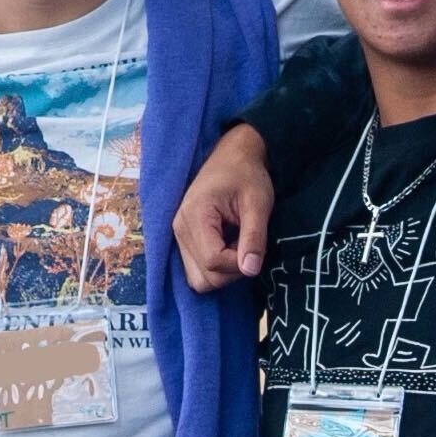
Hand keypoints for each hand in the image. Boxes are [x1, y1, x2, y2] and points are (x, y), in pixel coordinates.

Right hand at [174, 123, 274, 288]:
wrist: (232, 156)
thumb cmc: (246, 176)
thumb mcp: (258, 203)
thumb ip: (254, 237)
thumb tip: (251, 270)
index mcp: (194, 216)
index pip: (213, 261)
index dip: (237, 263)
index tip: (253, 247)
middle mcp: (178, 229)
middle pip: (203, 278)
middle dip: (230, 271)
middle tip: (246, 246)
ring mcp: (177, 236)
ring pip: (198, 279)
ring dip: (222, 272)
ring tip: (236, 246)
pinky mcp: (182, 240)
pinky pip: (195, 271)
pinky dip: (214, 269)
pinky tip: (227, 247)